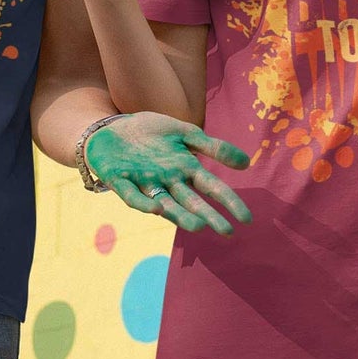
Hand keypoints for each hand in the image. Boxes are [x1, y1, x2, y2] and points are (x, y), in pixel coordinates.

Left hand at [85, 113, 252, 234]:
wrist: (110, 127)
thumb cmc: (149, 132)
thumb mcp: (184, 132)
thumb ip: (212, 147)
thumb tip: (247, 163)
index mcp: (184, 169)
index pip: (211, 187)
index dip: (227, 202)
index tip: (245, 219)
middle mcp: (167, 181)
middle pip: (191, 201)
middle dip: (208, 215)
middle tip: (226, 231)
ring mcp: (144, 183)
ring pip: (165, 204)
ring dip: (180, 216)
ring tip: (198, 227)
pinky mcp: (120, 181)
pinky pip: (132, 196)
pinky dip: (143, 203)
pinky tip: (156, 208)